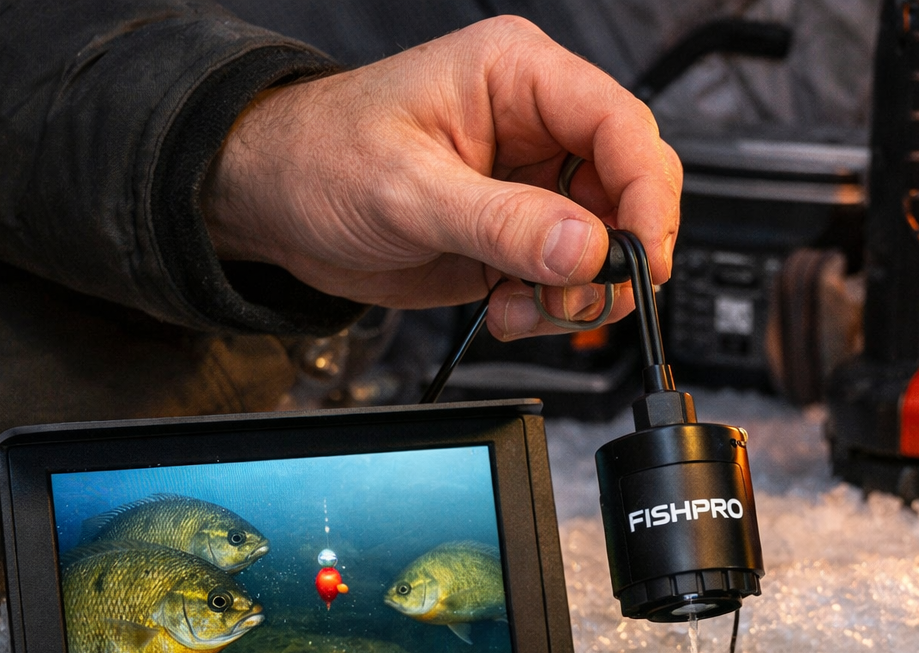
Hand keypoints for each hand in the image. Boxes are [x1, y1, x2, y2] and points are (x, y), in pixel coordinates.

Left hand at [200, 17, 681, 338]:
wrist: (272, 203)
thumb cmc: (319, 158)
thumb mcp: (407, 190)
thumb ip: (502, 223)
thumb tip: (584, 248)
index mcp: (518, 76)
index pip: (620, 126)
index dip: (645, 194)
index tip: (640, 256)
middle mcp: (537, 127)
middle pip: (630, 187)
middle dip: (615, 253)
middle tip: (580, 294)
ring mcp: (532, 186)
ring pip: (608, 243)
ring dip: (581, 292)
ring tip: (525, 307)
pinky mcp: (520, 236)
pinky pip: (571, 278)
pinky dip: (553, 309)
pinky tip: (508, 309)